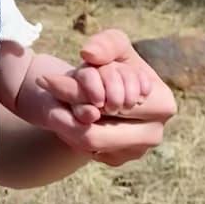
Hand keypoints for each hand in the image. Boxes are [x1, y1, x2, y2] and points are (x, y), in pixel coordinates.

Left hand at [33, 29, 175, 166]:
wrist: (104, 85)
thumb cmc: (112, 62)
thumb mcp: (111, 46)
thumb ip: (105, 44)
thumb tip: (89, 54)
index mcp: (162, 103)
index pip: (112, 103)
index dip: (80, 92)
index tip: (47, 80)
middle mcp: (154, 133)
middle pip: (98, 132)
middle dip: (67, 111)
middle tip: (42, 92)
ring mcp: (137, 151)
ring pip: (89, 145)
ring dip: (65, 125)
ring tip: (51, 104)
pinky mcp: (119, 159)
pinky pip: (88, 152)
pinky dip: (72, 135)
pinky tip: (68, 117)